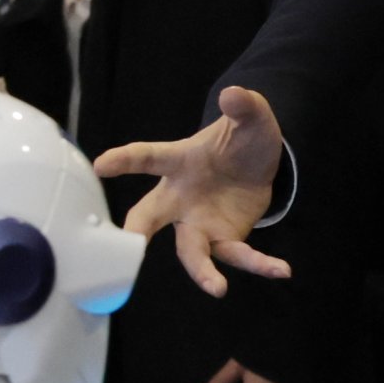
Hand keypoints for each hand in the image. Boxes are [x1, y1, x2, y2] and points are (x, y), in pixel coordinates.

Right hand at [95, 87, 290, 293]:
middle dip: (138, 231)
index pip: (147, 157)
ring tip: (218, 288)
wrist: (259, 163)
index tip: (100, 165)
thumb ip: (244, 105)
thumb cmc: (241, 139)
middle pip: (151, 217)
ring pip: (192, 252)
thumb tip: (234, 93)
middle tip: (130, 247)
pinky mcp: (225, 239)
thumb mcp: (251, 117)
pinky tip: (282, 269)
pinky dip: (260, 264)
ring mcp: (200, 223)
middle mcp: (181, 198)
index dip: (124, 160)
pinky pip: (239, 256)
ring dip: (202, 271)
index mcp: (179, 163)